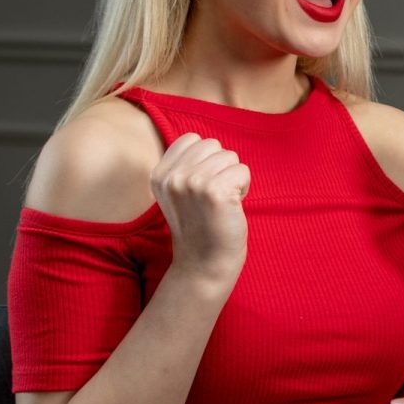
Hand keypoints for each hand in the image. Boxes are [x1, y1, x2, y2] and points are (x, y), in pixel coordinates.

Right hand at [151, 132, 249, 285]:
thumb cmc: (201, 225)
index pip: (192, 138)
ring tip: (222, 203)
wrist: (205, 264)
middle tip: (214, 197)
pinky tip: (232, 207)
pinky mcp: (214, 191)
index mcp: (159, 174)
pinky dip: (245, 187)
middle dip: (221, 167)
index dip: (206, 159)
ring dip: (233, 178)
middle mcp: (172, 177)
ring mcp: (192, 183)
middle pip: (213, 145)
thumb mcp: (179, 192)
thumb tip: (208, 141)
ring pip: (230, 156)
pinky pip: (243, 171)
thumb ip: (185, 165)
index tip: (202, 188)